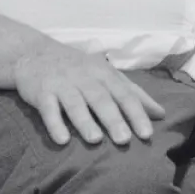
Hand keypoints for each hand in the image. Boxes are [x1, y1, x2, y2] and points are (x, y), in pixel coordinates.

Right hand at [10, 43, 164, 146]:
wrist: (34, 52)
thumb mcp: (107, 75)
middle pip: (101, 99)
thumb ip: (133, 93)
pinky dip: (54, 124)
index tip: (147, 134)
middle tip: (125, 140)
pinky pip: (47, 109)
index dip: (137, 114)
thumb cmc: (78, 68)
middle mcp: (85, 77)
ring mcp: (62, 84)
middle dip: (114, 120)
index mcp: (104, 74)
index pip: (125, 94)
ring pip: (75, 103)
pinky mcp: (40, 92)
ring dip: (85, 122)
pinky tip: (62, 140)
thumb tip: (161, 114)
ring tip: (95, 140)